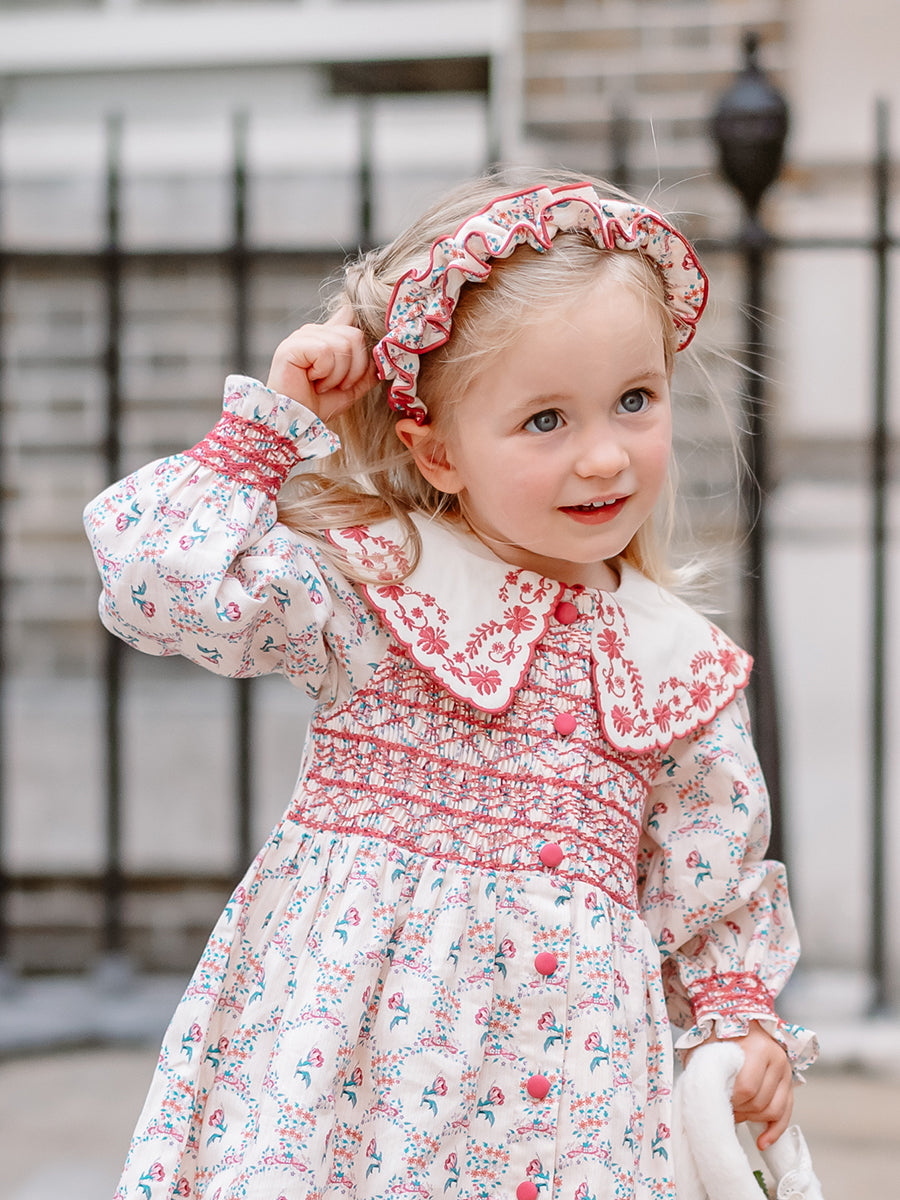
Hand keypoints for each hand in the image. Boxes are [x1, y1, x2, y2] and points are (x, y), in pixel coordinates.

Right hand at [266, 305, 378, 422]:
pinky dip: (325, 372)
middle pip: (355, 335)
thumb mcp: (351, 388)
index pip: (352, 318)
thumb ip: (366, 370)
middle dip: (354, 369)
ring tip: (322, 385)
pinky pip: (325, 351)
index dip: (361, 348)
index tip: (354, 375)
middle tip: (337, 385)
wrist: (298, 421)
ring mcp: (302, 336)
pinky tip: (311, 380)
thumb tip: (379, 356)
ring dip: (338, 374)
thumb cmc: (318, 404)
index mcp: (327, 336)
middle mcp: (315, 331)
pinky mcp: (293, 345)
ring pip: (343, 344)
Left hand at [689, 1020, 793, 1150]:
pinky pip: (786, 1113)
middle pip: (760, 1102)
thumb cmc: (720, 1033)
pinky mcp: (789, 1083)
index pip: (746, 1088)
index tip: (718, 1101)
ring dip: (753, 1119)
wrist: (740, 1017)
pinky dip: (775, 1130)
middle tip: (724, 1108)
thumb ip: (707, 1069)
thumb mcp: (709, 1045)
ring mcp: (786, 1071)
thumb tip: (704, 1100)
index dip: (730, 1101)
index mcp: (757, 1047)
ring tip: (736, 1113)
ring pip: (773, 1110)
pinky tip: (762, 1141)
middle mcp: (776, 1058)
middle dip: (740, 1111)